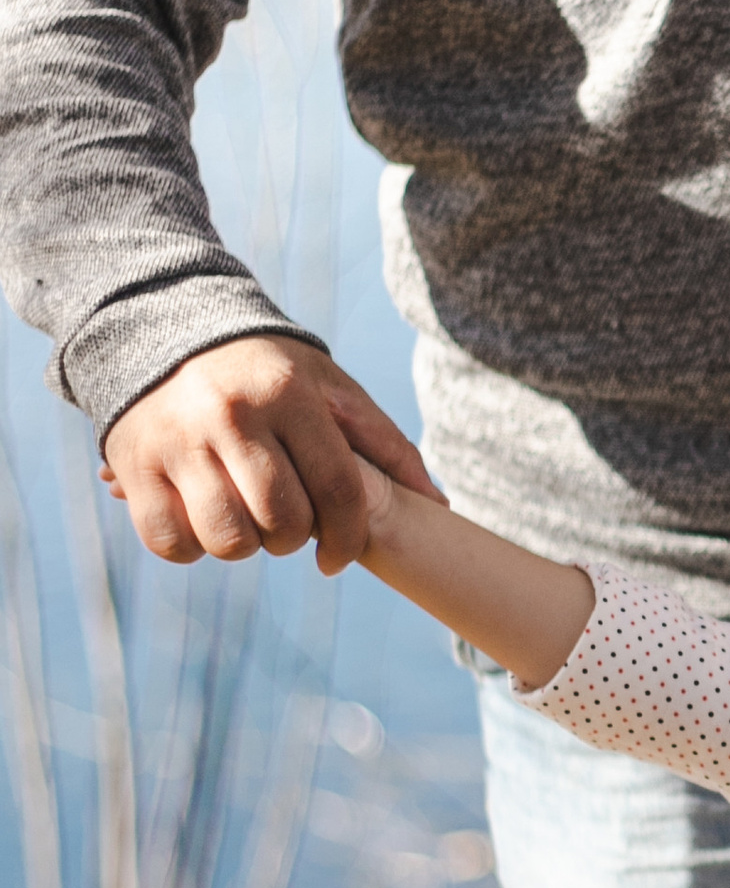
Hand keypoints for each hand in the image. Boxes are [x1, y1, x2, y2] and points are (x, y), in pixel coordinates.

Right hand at [100, 336, 443, 578]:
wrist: (163, 329)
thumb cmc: (265, 371)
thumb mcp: (327, 387)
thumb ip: (382, 443)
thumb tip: (436, 504)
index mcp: (288, 394)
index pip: (338, 488)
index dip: (347, 537)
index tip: (337, 557)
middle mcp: (232, 415)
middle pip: (284, 521)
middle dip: (294, 540)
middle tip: (285, 527)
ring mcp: (178, 441)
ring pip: (228, 539)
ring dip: (244, 547)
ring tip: (243, 521)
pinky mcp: (134, 465)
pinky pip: (171, 543)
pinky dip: (192, 548)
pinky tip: (201, 521)